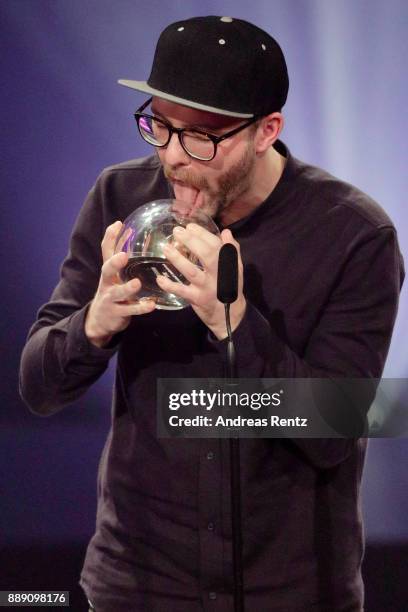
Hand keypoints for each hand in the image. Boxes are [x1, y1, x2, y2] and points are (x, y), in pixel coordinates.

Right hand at [85, 221, 155, 347]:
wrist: (99, 320)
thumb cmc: (112, 291)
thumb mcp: (113, 275)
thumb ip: (120, 258)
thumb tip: (130, 232)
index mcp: (108, 271)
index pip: (106, 251)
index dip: (110, 237)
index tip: (118, 224)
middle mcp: (107, 283)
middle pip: (106, 270)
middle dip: (114, 263)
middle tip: (123, 256)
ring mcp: (111, 299)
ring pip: (118, 293)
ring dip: (127, 288)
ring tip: (137, 283)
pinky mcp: (117, 313)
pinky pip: (130, 310)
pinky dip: (140, 308)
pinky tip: (151, 305)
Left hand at [156, 223, 245, 339]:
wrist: (229, 315)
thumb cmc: (229, 288)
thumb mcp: (236, 269)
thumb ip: (232, 250)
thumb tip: (225, 232)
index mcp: (228, 265)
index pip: (216, 246)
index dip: (203, 234)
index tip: (190, 226)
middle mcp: (219, 275)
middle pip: (206, 255)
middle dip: (191, 241)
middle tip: (177, 231)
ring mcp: (207, 288)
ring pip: (192, 272)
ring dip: (178, 259)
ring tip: (166, 248)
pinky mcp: (198, 299)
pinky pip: (182, 291)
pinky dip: (170, 285)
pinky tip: (160, 278)